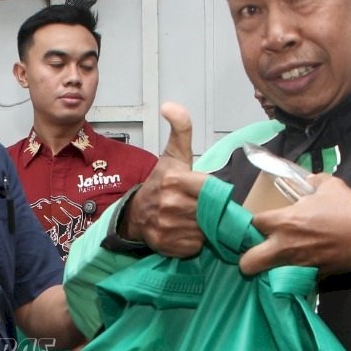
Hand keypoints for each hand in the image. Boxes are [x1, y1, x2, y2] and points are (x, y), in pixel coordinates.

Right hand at [123, 102, 207, 256]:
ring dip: (204, 227)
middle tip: (205, 207)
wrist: (136, 213)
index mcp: (175, 180)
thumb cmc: (161, 183)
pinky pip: (195, 245)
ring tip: (194, 218)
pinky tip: (186, 232)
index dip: (215, 193)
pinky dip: (194, 241)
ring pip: (205, 229)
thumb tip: (170, 105)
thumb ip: (181, 129)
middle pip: (211, 211)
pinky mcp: (167, 245)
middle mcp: (170, 204)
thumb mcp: (174, 154)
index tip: (212, 193)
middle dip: (211, 210)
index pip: (212, 189)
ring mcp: (168, 226)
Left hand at [239, 174, 350, 275]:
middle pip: (247, 262)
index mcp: (285, 221)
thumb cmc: (349, 209)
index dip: (248, 225)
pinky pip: (291, 281)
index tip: (254, 226)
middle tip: (254, 252)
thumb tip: (307, 180)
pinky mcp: (311, 277)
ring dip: (265, 271)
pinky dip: (289, 278)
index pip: (251, 224)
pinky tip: (294, 271)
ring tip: (272, 264)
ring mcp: (297, 265)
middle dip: (245, 259)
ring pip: (266, 277)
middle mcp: (285, 246)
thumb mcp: (329, 185)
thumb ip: (312, 182)